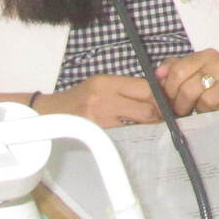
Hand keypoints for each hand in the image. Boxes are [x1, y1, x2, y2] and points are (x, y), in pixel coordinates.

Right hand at [36, 73, 162, 129]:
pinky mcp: (96, 134)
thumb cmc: (78, 98)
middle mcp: (103, 98)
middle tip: (166, 118)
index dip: (161, 97)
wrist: (50, 113)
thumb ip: (127, 87)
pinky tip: (137, 136)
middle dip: (160, 114)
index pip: (145, 88)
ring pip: (137, 124)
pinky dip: (133, 135)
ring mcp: (99, 118)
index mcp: (107, 82)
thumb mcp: (101, 84)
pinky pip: (123, 136)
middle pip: (146, 108)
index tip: (168, 103)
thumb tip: (158, 92)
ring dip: (149, 126)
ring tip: (153, 127)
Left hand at [156, 49, 218, 115]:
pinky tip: (218, 113)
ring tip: (204, 111)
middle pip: (188, 89)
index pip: (178, 71)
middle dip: (182, 106)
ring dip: (202, 112)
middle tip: (184, 112)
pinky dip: (217, 115)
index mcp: (207, 56)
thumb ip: (175, 70)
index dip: (170, 90)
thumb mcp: (198, 72)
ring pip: (205, 101)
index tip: (170, 101)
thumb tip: (157, 75)